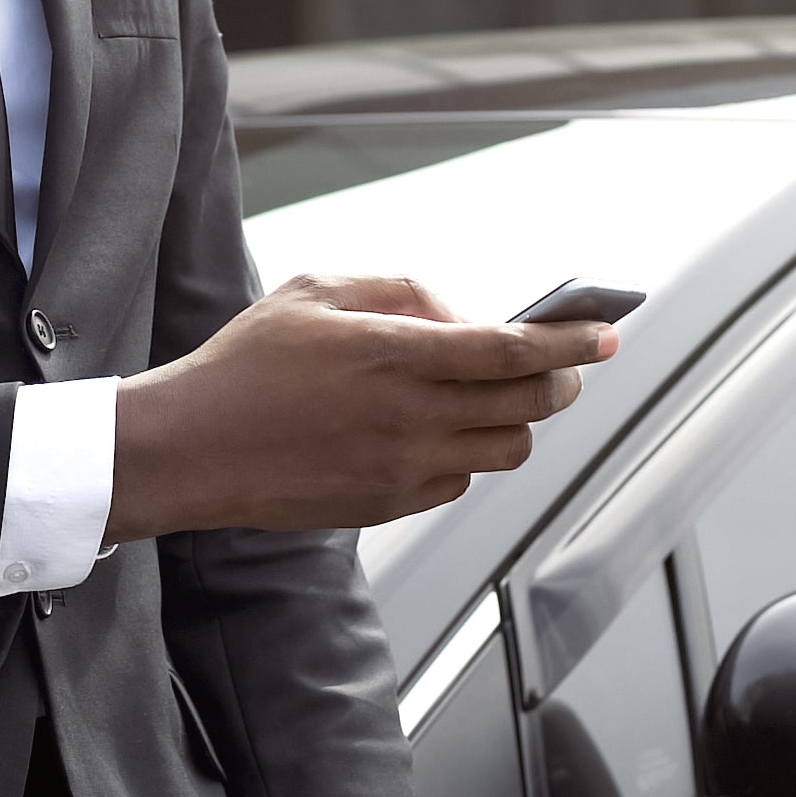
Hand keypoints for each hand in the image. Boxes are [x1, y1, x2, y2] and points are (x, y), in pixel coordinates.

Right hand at [108, 275, 615, 540]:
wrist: (191, 449)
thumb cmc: (245, 365)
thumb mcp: (316, 291)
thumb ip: (400, 291)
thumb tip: (459, 314)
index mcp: (396, 355)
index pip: (513, 349)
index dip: (570, 342)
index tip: (605, 334)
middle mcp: (411, 417)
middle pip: (529, 406)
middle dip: (559, 380)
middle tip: (560, 365)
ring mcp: (404, 469)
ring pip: (506, 451)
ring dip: (516, 421)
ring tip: (495, 398)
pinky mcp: (389, 505)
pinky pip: (459, 482)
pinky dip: (465, 455)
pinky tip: (434, 432)